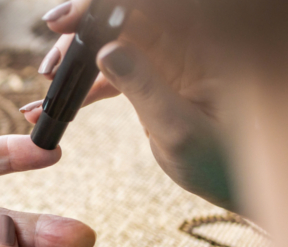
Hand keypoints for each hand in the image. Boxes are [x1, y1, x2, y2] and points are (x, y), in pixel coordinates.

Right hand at [26, 0, 235, 210]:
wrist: (239, 187)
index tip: (64, 23)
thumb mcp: (180, 131)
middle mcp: (185, 37)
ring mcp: (168, 54)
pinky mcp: (155, 73)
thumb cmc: (226, 164)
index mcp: (204, 39)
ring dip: (75, 59)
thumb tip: (105, 51)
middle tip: (51, 66)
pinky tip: (51, 106)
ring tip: (48, 86)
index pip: (144, 5)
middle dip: (80, 33)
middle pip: (121, 15)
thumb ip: (144, 88)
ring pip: (110, 38)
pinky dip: (83, 84)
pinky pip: (112, 66)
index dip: (100, 7)